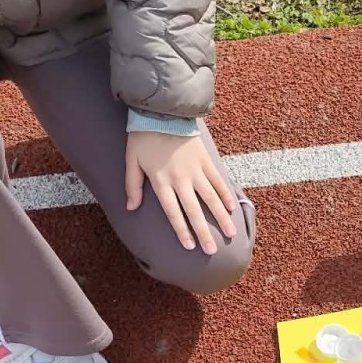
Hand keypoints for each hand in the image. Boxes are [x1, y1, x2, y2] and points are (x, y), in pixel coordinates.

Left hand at [125, 129, 237, 254]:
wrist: (161, 111)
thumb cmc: (143, 137)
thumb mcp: (131, 161)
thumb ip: (132, 185)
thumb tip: (131, 208)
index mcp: (161, 182)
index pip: (173, 212)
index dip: (182, 231)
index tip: (190, 247)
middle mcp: (181, 179)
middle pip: (194, 210)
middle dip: (204, 232)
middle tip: (212, 251)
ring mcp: (195, 170)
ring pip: (211, 198)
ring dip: (221, 217)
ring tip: (230, 234)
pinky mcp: (205, 160)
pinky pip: (218, 180)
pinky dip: (225, 194)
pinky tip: (231, 208)